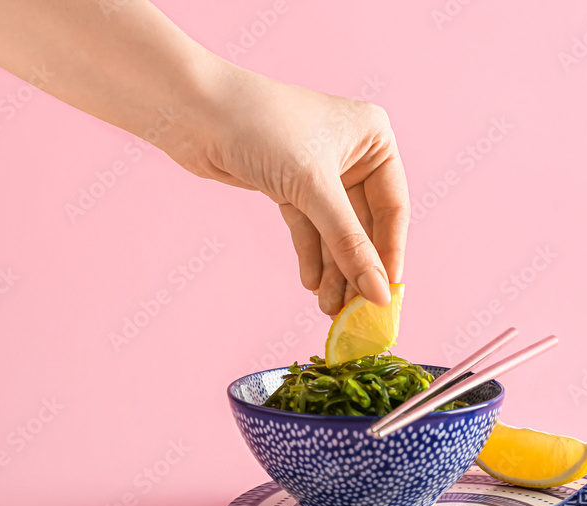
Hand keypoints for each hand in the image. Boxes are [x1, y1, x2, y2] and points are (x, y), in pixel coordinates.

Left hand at [166, 61, 408, 315]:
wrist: (193, 112)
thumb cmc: (260, 128)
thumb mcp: (313, 188)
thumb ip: (349, 243)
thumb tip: (378, 293)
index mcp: (373, 138)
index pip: (393, 208)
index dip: (389, 254)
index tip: (386, 296)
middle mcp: (352, 153)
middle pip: (364, 225)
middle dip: (356, 268)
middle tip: (353, 312)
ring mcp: (321, 171)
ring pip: (335, 232)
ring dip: (333, 270)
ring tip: (329, 307)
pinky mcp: (290, 186)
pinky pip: (310, 229)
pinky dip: (311, 256)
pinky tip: (311, 284)